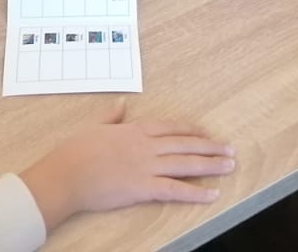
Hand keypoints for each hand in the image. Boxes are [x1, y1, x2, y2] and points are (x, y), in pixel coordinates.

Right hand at [19, 100, 234, 231]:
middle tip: (230, 149)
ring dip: (210, 165)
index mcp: (135, 130)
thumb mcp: (95, 126)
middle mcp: (146, 146)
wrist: (67, 174)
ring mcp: (146, 166)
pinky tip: (211, 194)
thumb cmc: (76, 151)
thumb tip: (121, 102)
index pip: (172, 128)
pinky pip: (175, 190)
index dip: (192, 130)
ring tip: (229, 166)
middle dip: (210, 147)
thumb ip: (112, 116)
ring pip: (186, 164)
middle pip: (185, 144)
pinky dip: (195, 193)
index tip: (207, 133)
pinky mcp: (143, 188)